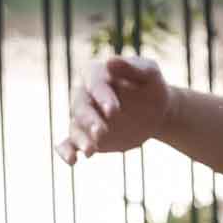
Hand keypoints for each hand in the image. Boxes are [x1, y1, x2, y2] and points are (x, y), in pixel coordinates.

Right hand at [55, 54, 171, 163]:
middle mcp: (83, 93)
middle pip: (81, 107)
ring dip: (81, 139)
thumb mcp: (149, 73)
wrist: (155, 110)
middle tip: (101, 133)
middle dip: (90, 121)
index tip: (114, 111)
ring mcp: (83, 116)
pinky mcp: (86, 135)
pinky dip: (66, 151)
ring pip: (75, 126)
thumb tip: (110, 61)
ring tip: (91, 152)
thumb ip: (132, 68)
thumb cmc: (151, 86)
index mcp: (95, 73)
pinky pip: (69, 142)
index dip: (102, 96)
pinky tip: (72, 161)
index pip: (94, 83)